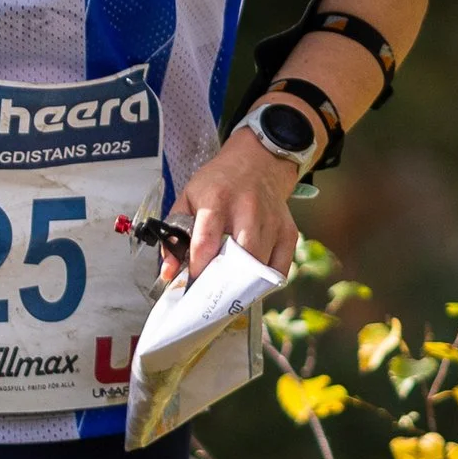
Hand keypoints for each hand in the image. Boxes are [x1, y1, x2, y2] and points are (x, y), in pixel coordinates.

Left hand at [165, 127, 304, 286]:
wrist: (258, 161)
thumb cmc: (219, 182)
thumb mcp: (188, 199)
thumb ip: (174, 235)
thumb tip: (169, 273)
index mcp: (217, 200)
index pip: (206, 242)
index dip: (197, 269)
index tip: (190, 284)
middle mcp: (247, 209)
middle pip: (240, 257)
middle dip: (223, 283)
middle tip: (210, 297)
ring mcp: (271, 221)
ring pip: (260, 267)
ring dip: (243, 286)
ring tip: (227, 294)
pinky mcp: (288, 231)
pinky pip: (280, 267)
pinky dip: (266, 282)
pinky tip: (251, 284)